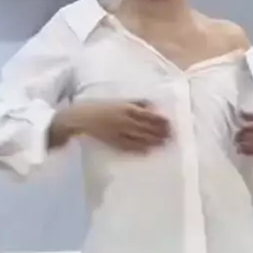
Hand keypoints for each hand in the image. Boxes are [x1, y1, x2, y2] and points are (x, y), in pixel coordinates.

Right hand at [54, 100, 170, 152]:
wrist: (80, 117)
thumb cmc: (101, 107)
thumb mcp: (120, 101)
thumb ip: (137, 103)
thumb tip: (153, 106)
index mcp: (127, 107)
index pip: (148, 115)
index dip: (160, 120)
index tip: (170, 124)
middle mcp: (124, 120)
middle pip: (146, 127)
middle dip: (160, 132)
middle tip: (172, 137)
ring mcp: (119, 132)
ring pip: (140, 138)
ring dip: (153, 141)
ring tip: (164, 144)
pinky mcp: (113, 142)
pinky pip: (129, 146)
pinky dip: (140, 149)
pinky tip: (149, 151)